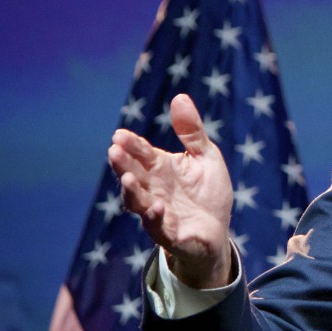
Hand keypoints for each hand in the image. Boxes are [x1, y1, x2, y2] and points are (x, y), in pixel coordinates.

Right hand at [109, 93, 234, 287]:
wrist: (217, 231)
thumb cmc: (207, 192)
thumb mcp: (205, 156)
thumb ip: (192, 131)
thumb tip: (180, 97)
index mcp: (161, 168)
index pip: (141, 153)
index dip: (131, 144)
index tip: (119, 135)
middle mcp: (154, 189)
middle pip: (133, 175)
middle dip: (122, 164)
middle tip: (114, 151)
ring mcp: (159, 212)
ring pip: (137, 202)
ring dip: (131, 191)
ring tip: (127, 179)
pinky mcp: (171, 234)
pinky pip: (158, 227)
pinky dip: (154, 218)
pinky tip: (155, 206)